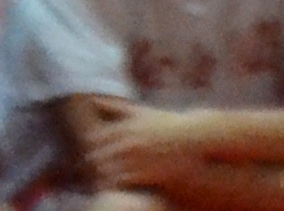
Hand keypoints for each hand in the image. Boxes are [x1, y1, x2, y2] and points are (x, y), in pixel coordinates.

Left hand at [79, 105, 206, 187]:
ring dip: (102, 174)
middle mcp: (130, 142)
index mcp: (127, 127)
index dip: (91, 146)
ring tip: (103, 176)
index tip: (90, 150)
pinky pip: (123, 182)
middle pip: (100, 156)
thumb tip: (95, 99)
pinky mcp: (146, 173)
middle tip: (91, 166)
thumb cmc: (166, 123)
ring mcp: (138, 159)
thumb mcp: (142, 112)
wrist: (192, 138)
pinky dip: (115, 183)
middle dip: (93, 162)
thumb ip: (118, 107)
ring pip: (109, 170)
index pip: (97, 138)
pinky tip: (116, 183)